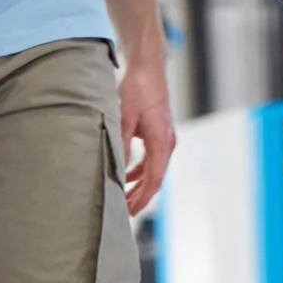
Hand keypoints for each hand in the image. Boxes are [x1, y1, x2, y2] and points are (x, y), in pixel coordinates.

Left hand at [116, 51, 176, 214]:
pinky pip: (151, 159)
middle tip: (124, 213)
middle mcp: (167, 143)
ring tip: (124, 199)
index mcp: (161, 142)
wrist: (147, 68)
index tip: (130, 213)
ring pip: (153, 170)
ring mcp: (164, 138)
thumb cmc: (137, 90)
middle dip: (140, 197)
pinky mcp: (158, 133)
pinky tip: (127, 176)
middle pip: (155, 178)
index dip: (142, 198)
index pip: (154, 179)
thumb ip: (121, 145)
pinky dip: (140, 171)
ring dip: (139, 185)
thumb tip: (115, 170)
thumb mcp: (124, 118)